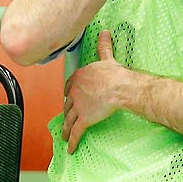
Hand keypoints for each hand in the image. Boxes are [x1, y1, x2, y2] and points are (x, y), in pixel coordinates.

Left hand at [62, 31, 134, 152]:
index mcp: (78, 77)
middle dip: (67, 112)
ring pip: (69, 120)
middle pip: (68, 104)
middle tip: (67, 118)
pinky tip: (70, 149)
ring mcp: (78, 106)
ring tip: (63, 135)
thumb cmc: (114, 73)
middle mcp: (74, 92)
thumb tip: (105, 32)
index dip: (69, 93)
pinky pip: (76, 132)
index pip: (69, 87)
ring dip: (65, 129)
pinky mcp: (84, 119)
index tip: (69, 97)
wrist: (119, 87)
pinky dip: (72, 141)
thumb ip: (104, 46)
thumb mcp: (106, 58)